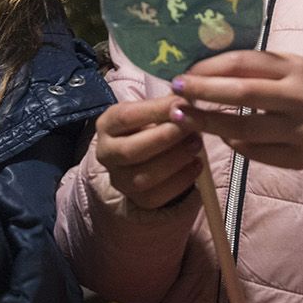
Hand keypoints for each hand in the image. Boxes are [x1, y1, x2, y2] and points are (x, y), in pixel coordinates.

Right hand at [93, 95, 204, 210]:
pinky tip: (196, 165)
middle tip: (190, 128)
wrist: (148, 155)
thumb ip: (165, 107)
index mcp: (107, 125)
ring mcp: (119, 179)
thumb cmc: (151, 126)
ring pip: (142, 177)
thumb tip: (185, 102)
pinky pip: (157, 197)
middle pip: (130, 150)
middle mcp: (106, 153)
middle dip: (164, 139)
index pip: (125, 117)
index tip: (182, 104)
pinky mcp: (136, 199)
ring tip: (196, 145)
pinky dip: (180, 181)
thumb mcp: (152, 111)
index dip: (155, 111)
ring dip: (174, 160)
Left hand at [171, 51, 302, 171]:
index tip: (182, 71)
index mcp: (295, 68)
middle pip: (242, 94)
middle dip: (203, 92)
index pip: (243, 63)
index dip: (209, 67)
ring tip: (182, 117)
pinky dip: (234, 144)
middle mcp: (299, 98)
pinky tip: (220, 137)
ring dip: (209, 123)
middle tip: (174, 91)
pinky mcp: (299, 158)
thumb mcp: (292, 67)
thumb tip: (203, 66)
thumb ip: (256, 66)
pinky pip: (256, 152)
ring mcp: (300, 131)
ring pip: (244, 129)